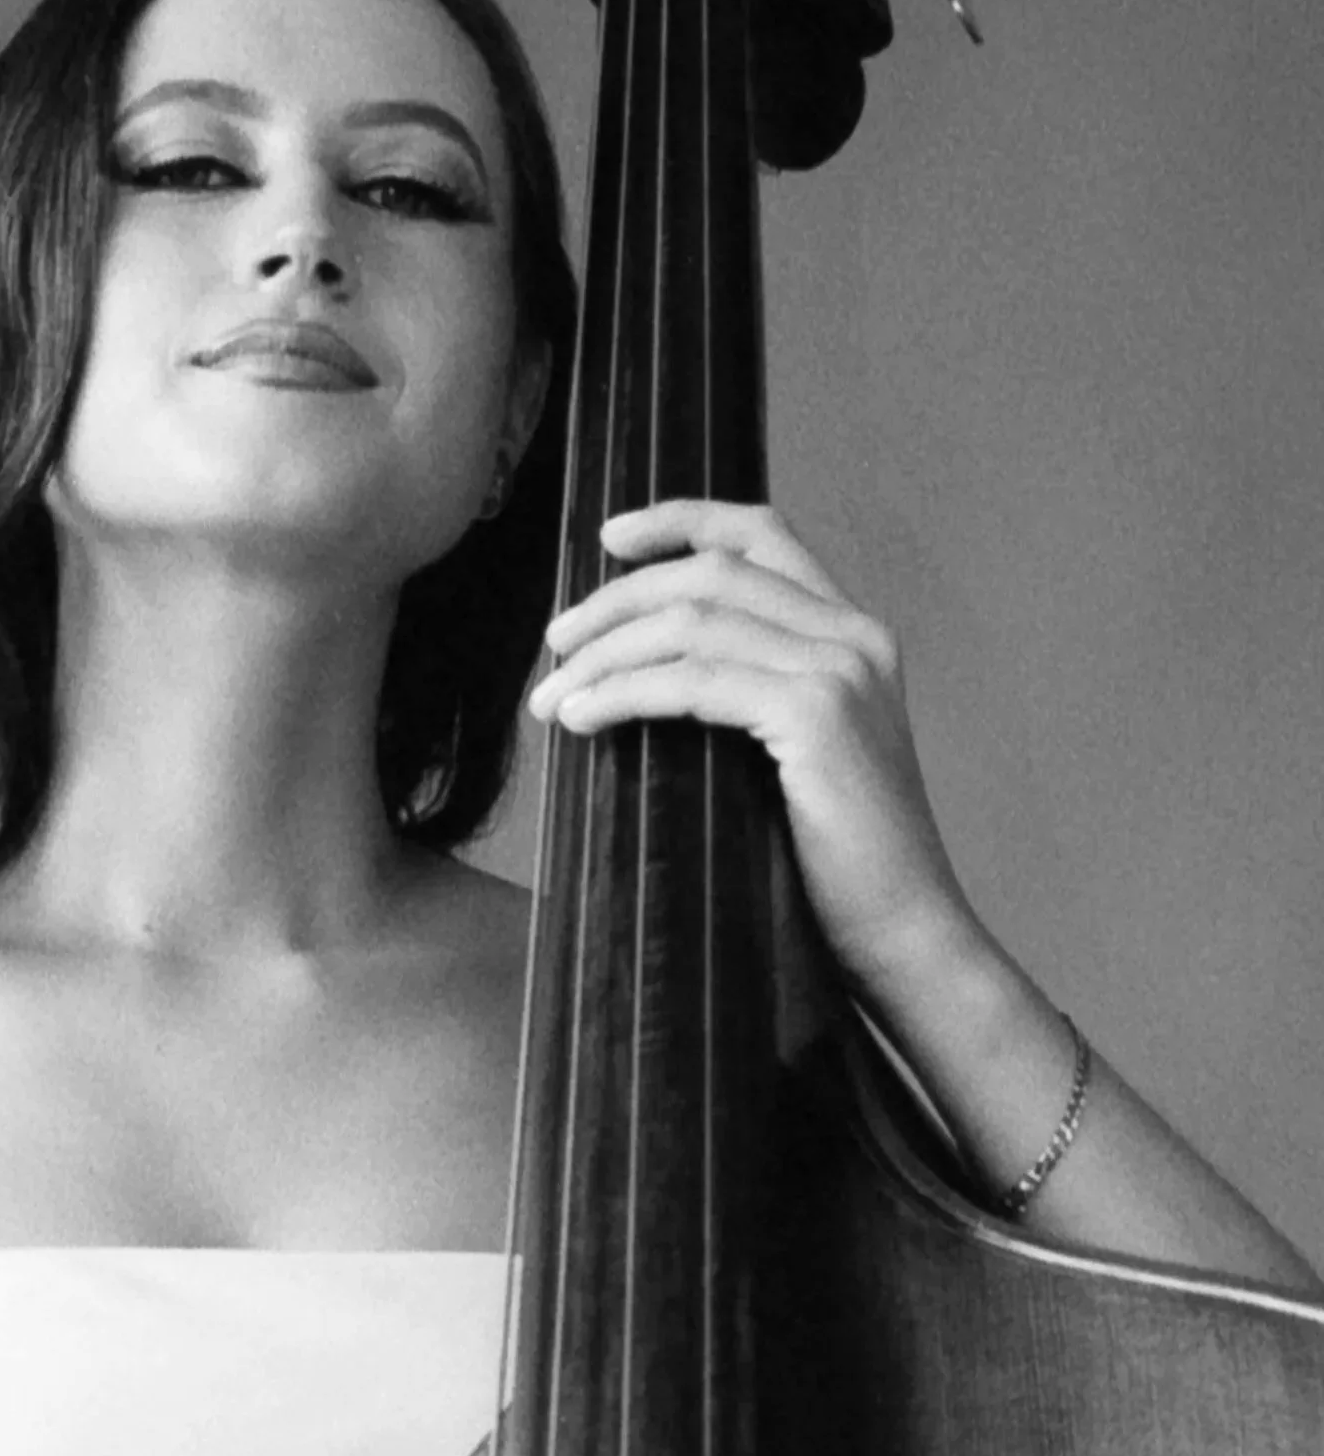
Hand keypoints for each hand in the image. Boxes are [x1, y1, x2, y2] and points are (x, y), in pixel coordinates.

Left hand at [526, 498, 980, 997]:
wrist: (904, 936)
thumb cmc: (835, 860)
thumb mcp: (794, 750)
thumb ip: (747, 689)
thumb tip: (637, 664)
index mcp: (854, 632)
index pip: (763, 533)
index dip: (682, 519)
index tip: (609, 535)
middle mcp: (854, 636)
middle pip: (709, 573)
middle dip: (615, 599)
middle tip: (554, 641)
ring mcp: (840, 670)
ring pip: (690, 623)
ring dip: (604, 652)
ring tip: (550, 694)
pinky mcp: (817, 715)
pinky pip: (690, 682)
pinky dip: (622, 692)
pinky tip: (579, 717)